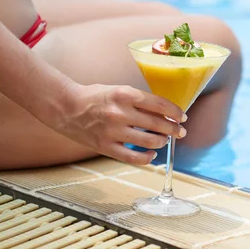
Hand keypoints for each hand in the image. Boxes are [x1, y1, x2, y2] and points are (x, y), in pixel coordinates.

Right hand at [51, 83, 186, 164]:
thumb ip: (140, 100)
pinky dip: (147, 158)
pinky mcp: (105, 147)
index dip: (175, 112)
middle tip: (180, 131)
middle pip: (157, 124)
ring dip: (163, 142)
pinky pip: (132, 157)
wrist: (66, 108)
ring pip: (149, 141)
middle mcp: (120, 113)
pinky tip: (152, 154)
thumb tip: (165, 112)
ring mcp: (113, 131)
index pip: (159, 104)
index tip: (182, 116)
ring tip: (165, 140)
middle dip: (174, 129)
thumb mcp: (119, 90)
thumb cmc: (96, 97)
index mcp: (125, 95)